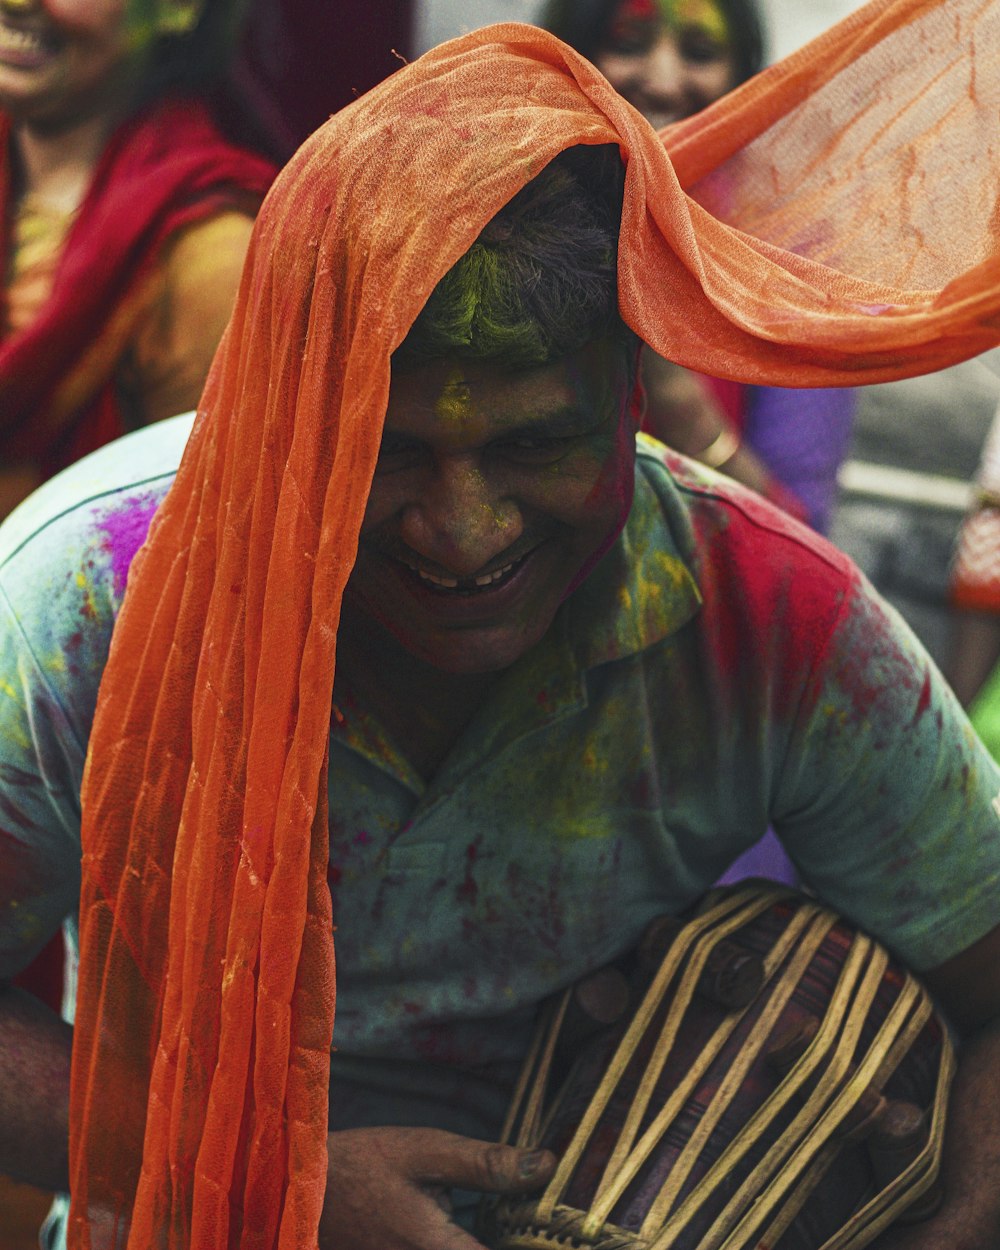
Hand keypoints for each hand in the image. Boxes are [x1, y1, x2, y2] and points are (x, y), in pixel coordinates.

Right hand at [319, 1126, 555, 1249]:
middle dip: (512, 1237)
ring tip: (515, 1224)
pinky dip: (465, 1242)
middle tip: (536, 1221)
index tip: (561, 1232)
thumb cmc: (364, 1165)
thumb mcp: (426, 1151)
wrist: (302, 1190)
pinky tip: (471, 1229)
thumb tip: (547, 1166)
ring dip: (486, 1236)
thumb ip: (486, 1164)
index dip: (535, 1245)